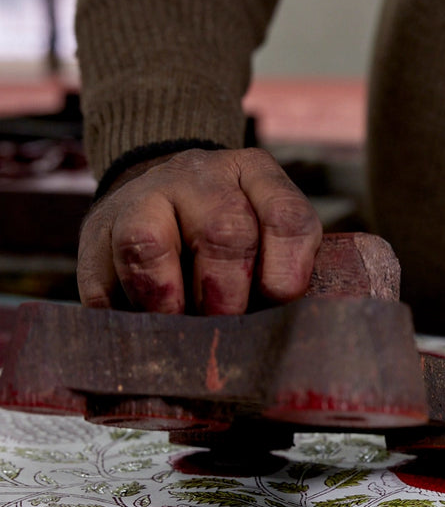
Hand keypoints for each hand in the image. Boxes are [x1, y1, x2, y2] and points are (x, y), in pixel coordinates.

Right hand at [77, 147, 321, 313]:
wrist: (157, 187)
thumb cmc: (231, 231)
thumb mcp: (268, 232)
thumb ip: (281, 271)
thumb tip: (280, 331)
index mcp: (253, 175)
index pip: (285, 218)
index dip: (286, 270)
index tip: (277, 302)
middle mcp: (199, 177)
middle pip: (221, 232)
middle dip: (225, 293)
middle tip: (224, 325)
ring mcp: (141, 196)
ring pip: (146, 245)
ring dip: (165, 299)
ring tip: (175, 325)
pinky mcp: (96, 230)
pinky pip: (101, 279)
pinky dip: (122, 312)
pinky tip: (140, 325)